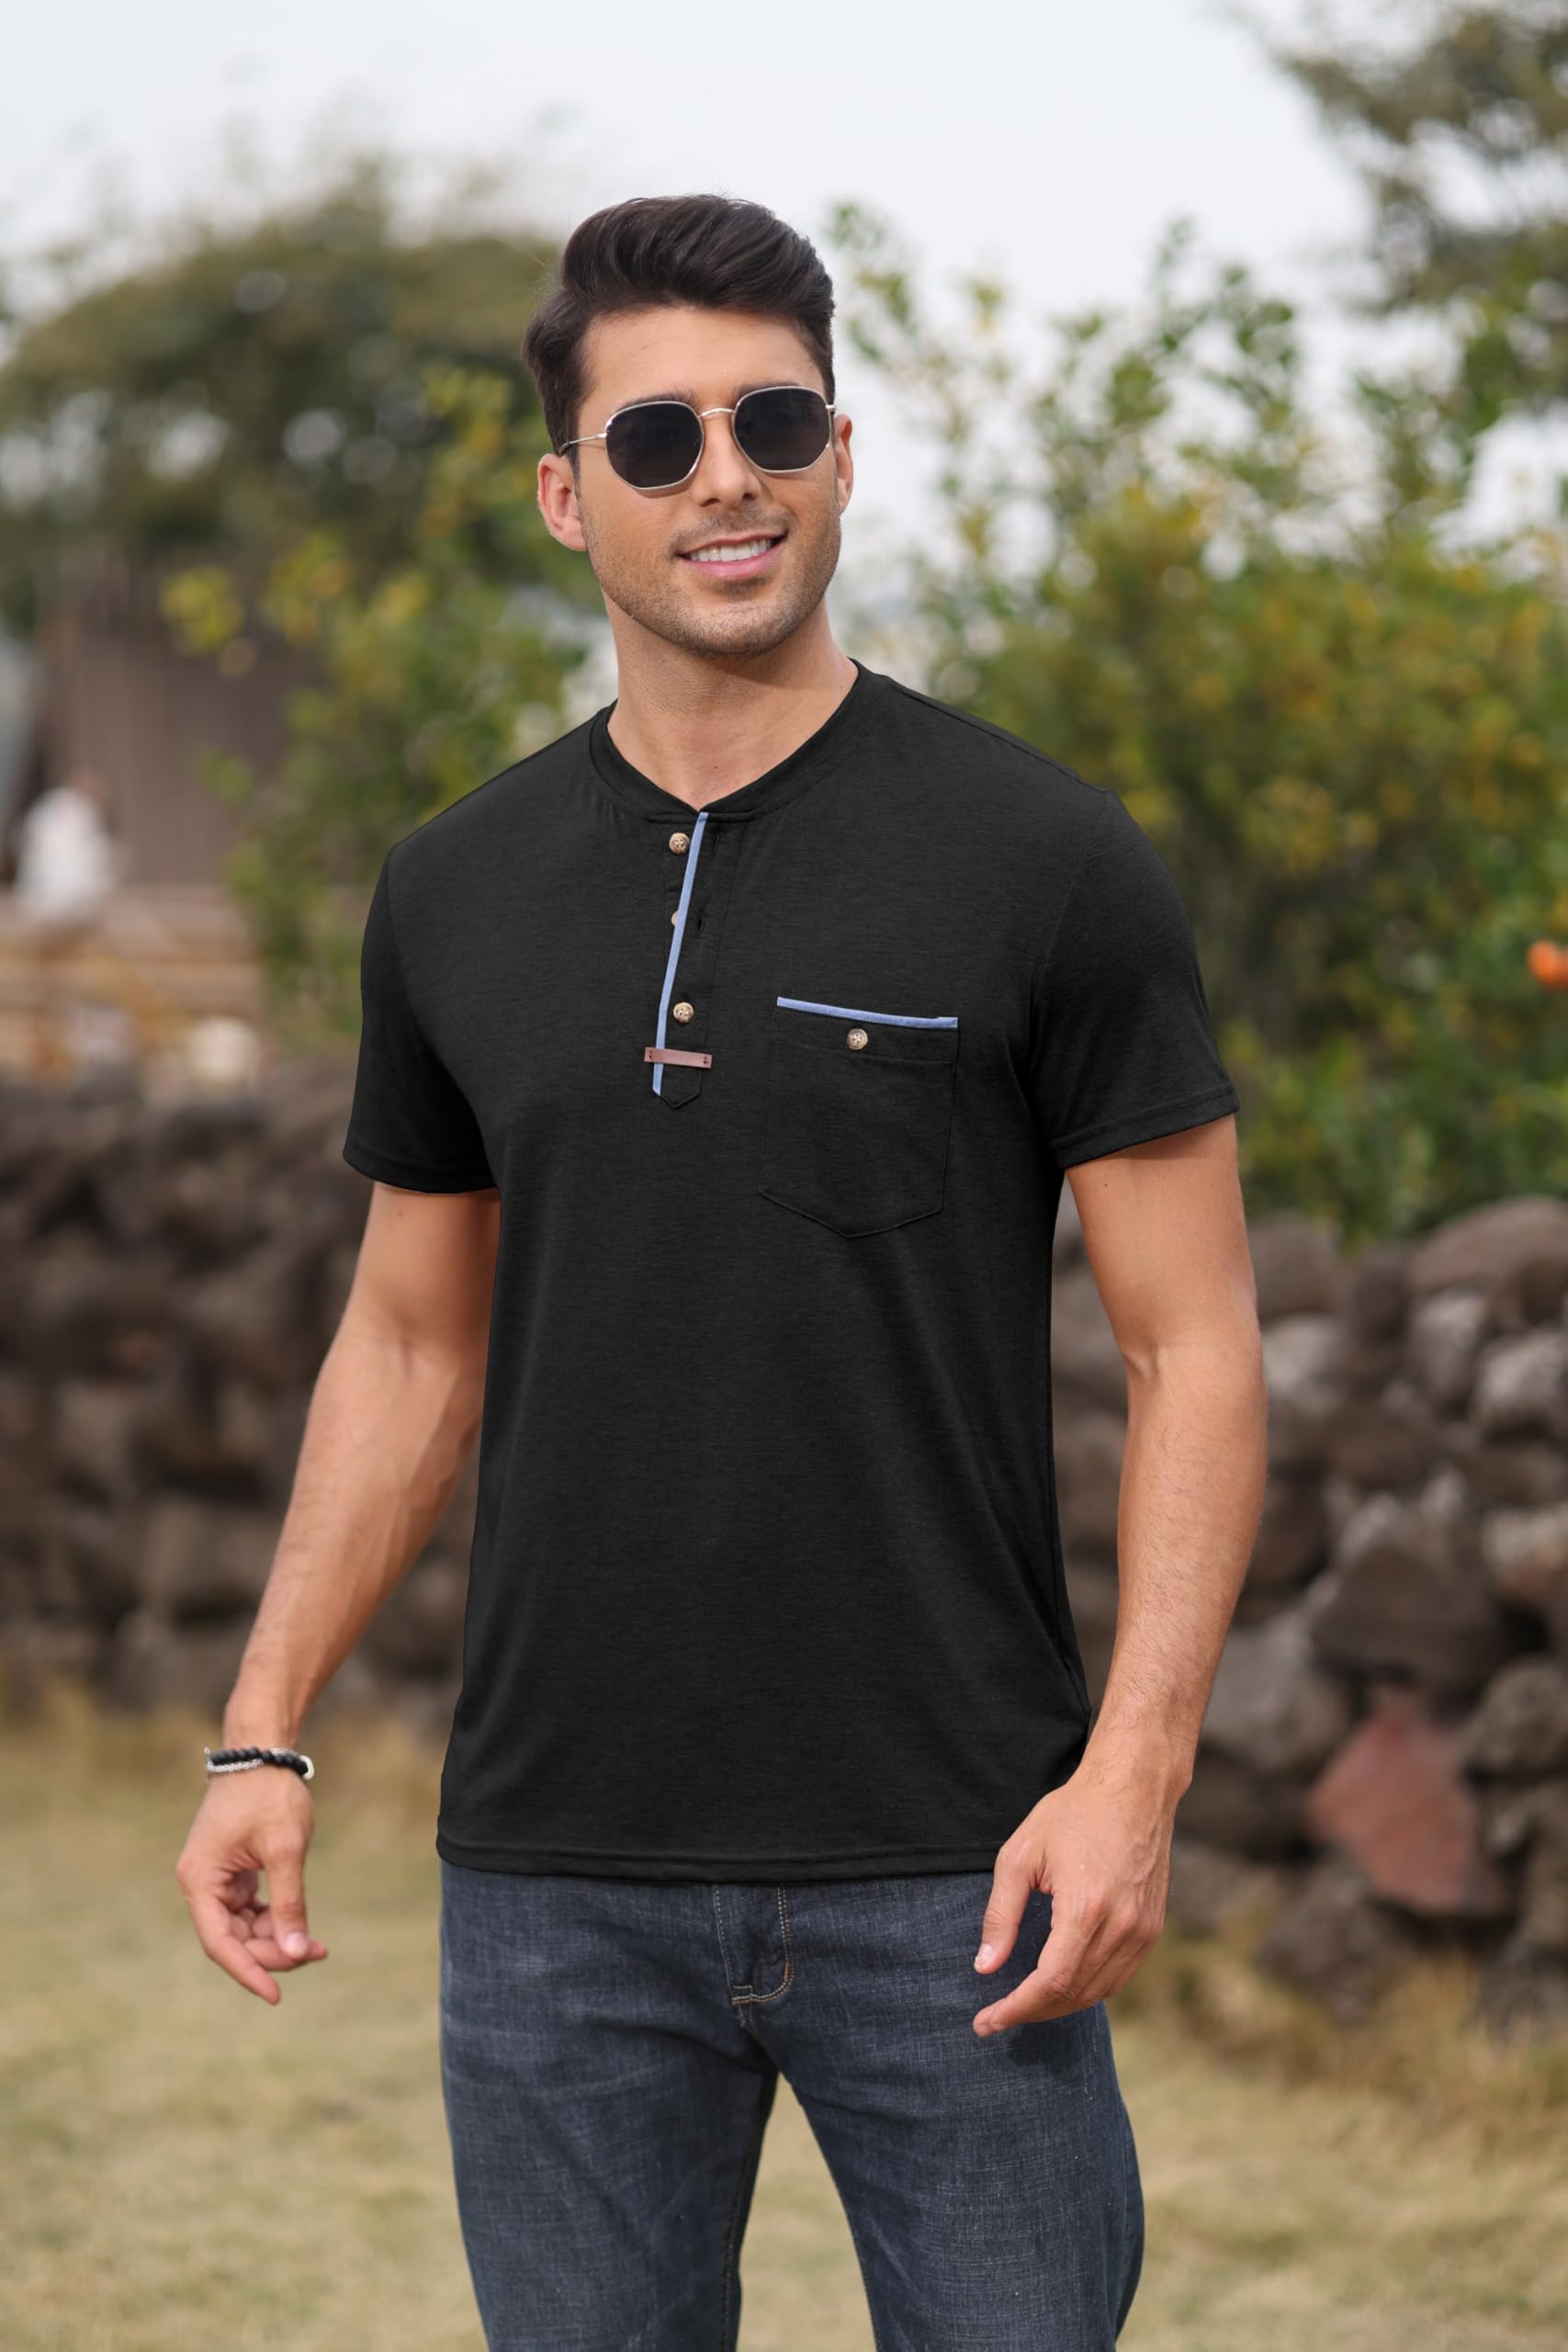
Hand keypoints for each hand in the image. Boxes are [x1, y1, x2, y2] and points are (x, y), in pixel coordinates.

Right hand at [174, 1767, 328, 2003]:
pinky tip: (301, 1926)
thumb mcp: (285, 1849)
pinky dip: (275, 1918)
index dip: (248, 1971)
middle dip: (274, 1951)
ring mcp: (215, 1877)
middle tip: (317, 1952)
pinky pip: (250, 1909)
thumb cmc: (270, 1794)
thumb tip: (297, 1952)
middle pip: (234, 1938)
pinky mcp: (232, 1871)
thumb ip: (289, 1903)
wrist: (263, 1749)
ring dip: (277, 1938)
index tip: (276, 1996)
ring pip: (244, 1927)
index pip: (221, 1942)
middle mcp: (200, 1882)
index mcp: (200, 1879)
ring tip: (318, 1945)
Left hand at [971, 1750, 1177, 2033]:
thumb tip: (985, 1966)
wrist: (1133, 1789)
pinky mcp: (1152, 1928)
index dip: (1015, 2009)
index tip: (985, 2021)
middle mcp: (1121, 1926)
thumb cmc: (1072, 1814)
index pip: (1049, 1982)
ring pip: (1097, 1992)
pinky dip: (1087, 1990)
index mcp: (1086, 1908)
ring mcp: (1142, 1930)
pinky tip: (1061, 1984)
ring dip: (1058, 2005)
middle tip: (995, 2017)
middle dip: (1030, 2012)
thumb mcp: (1021, 1855)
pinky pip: (1118, 1977)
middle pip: (1072, 1994)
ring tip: (1023, 2003)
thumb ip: (1001, 1914)